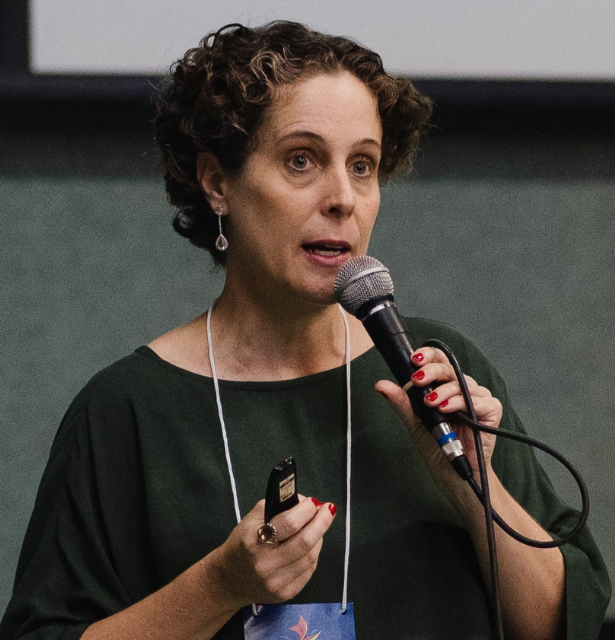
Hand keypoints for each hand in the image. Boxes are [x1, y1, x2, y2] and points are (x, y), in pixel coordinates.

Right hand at [210, 496, 335, 609]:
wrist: (229, 579)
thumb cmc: (242, 543)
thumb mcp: (252, 518)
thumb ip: (278, 506)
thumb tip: (306, 502)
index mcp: (254, 541)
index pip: (289, 523)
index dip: (306, 510)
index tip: (313, 501)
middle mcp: (265, 564)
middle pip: (304, 541)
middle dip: (322, 522)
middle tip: (328, 510)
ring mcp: (276, 582)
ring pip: (310, 556)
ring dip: (319, 537)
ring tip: (318, 525)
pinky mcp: (285, 593)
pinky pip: (309, 570)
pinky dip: (314, 554)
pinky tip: (310, 544)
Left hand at [376, 346, 502, 492]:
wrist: (452, 473)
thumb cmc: (436, 446)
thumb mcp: (415, 421)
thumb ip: (402, 402)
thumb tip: (381, 385)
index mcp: (444, 386)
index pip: (439, 361)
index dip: (428, 355)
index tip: (414, 360)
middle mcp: (461, 388)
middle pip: (450, 368)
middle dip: (432, 371)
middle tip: (418, 379)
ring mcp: (478, 398)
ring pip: (463, 383)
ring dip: (445, 391)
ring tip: (432, 402)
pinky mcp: (491, 411)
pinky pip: (480, 401)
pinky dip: (463, 402)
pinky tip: (449, 408)